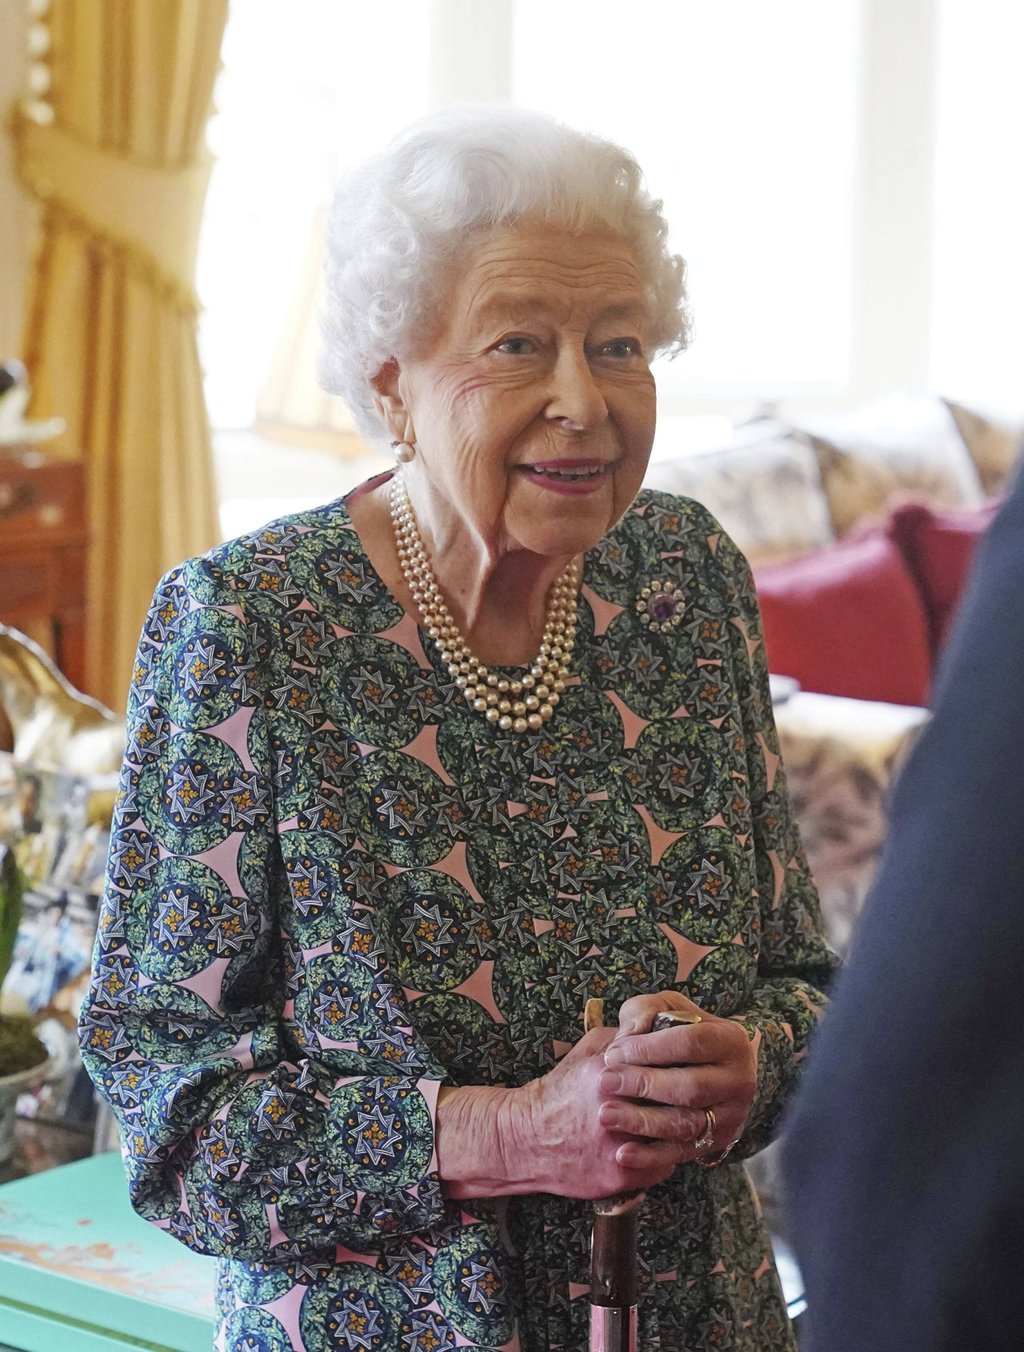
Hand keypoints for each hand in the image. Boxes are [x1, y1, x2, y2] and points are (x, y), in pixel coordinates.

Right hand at [435, 1027, 678, 1200]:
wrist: (528, 1138)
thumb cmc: (561, 1090)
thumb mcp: (586, 1050)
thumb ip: (622, 1036)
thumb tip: (657, 1025)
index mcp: (609, 1074)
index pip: (666, 1068)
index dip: (683, 1067)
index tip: (693, 1066)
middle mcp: (615, 1111)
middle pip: (677, 1105)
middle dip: (690, 1101)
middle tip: (699, 1096)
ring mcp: (618, 1147)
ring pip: (674, 1139)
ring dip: (684, 1129)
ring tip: (687, 1120)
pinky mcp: (619, 1175)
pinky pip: (662, 1166)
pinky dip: (667, 1156)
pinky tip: (662, 1145)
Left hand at [597, 991, 756, 1169]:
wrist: (712, 1067)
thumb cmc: (680, 1031)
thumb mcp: (668, 1009)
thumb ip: (646, 1011)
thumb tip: (629, 1035)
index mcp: (730, 1040)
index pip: (690, 1042)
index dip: (649, 1049)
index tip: (613, 1053)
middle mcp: (738, 1080)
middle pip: (690, 1087)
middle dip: (643, 1085)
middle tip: (605, 1082)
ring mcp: (730, 1115)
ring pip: (686, 1124)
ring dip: (643, 1122)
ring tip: (606, 1114)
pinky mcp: (716, 1143)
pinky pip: (682, 1153)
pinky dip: (651, 1157)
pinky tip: (622, 1154)